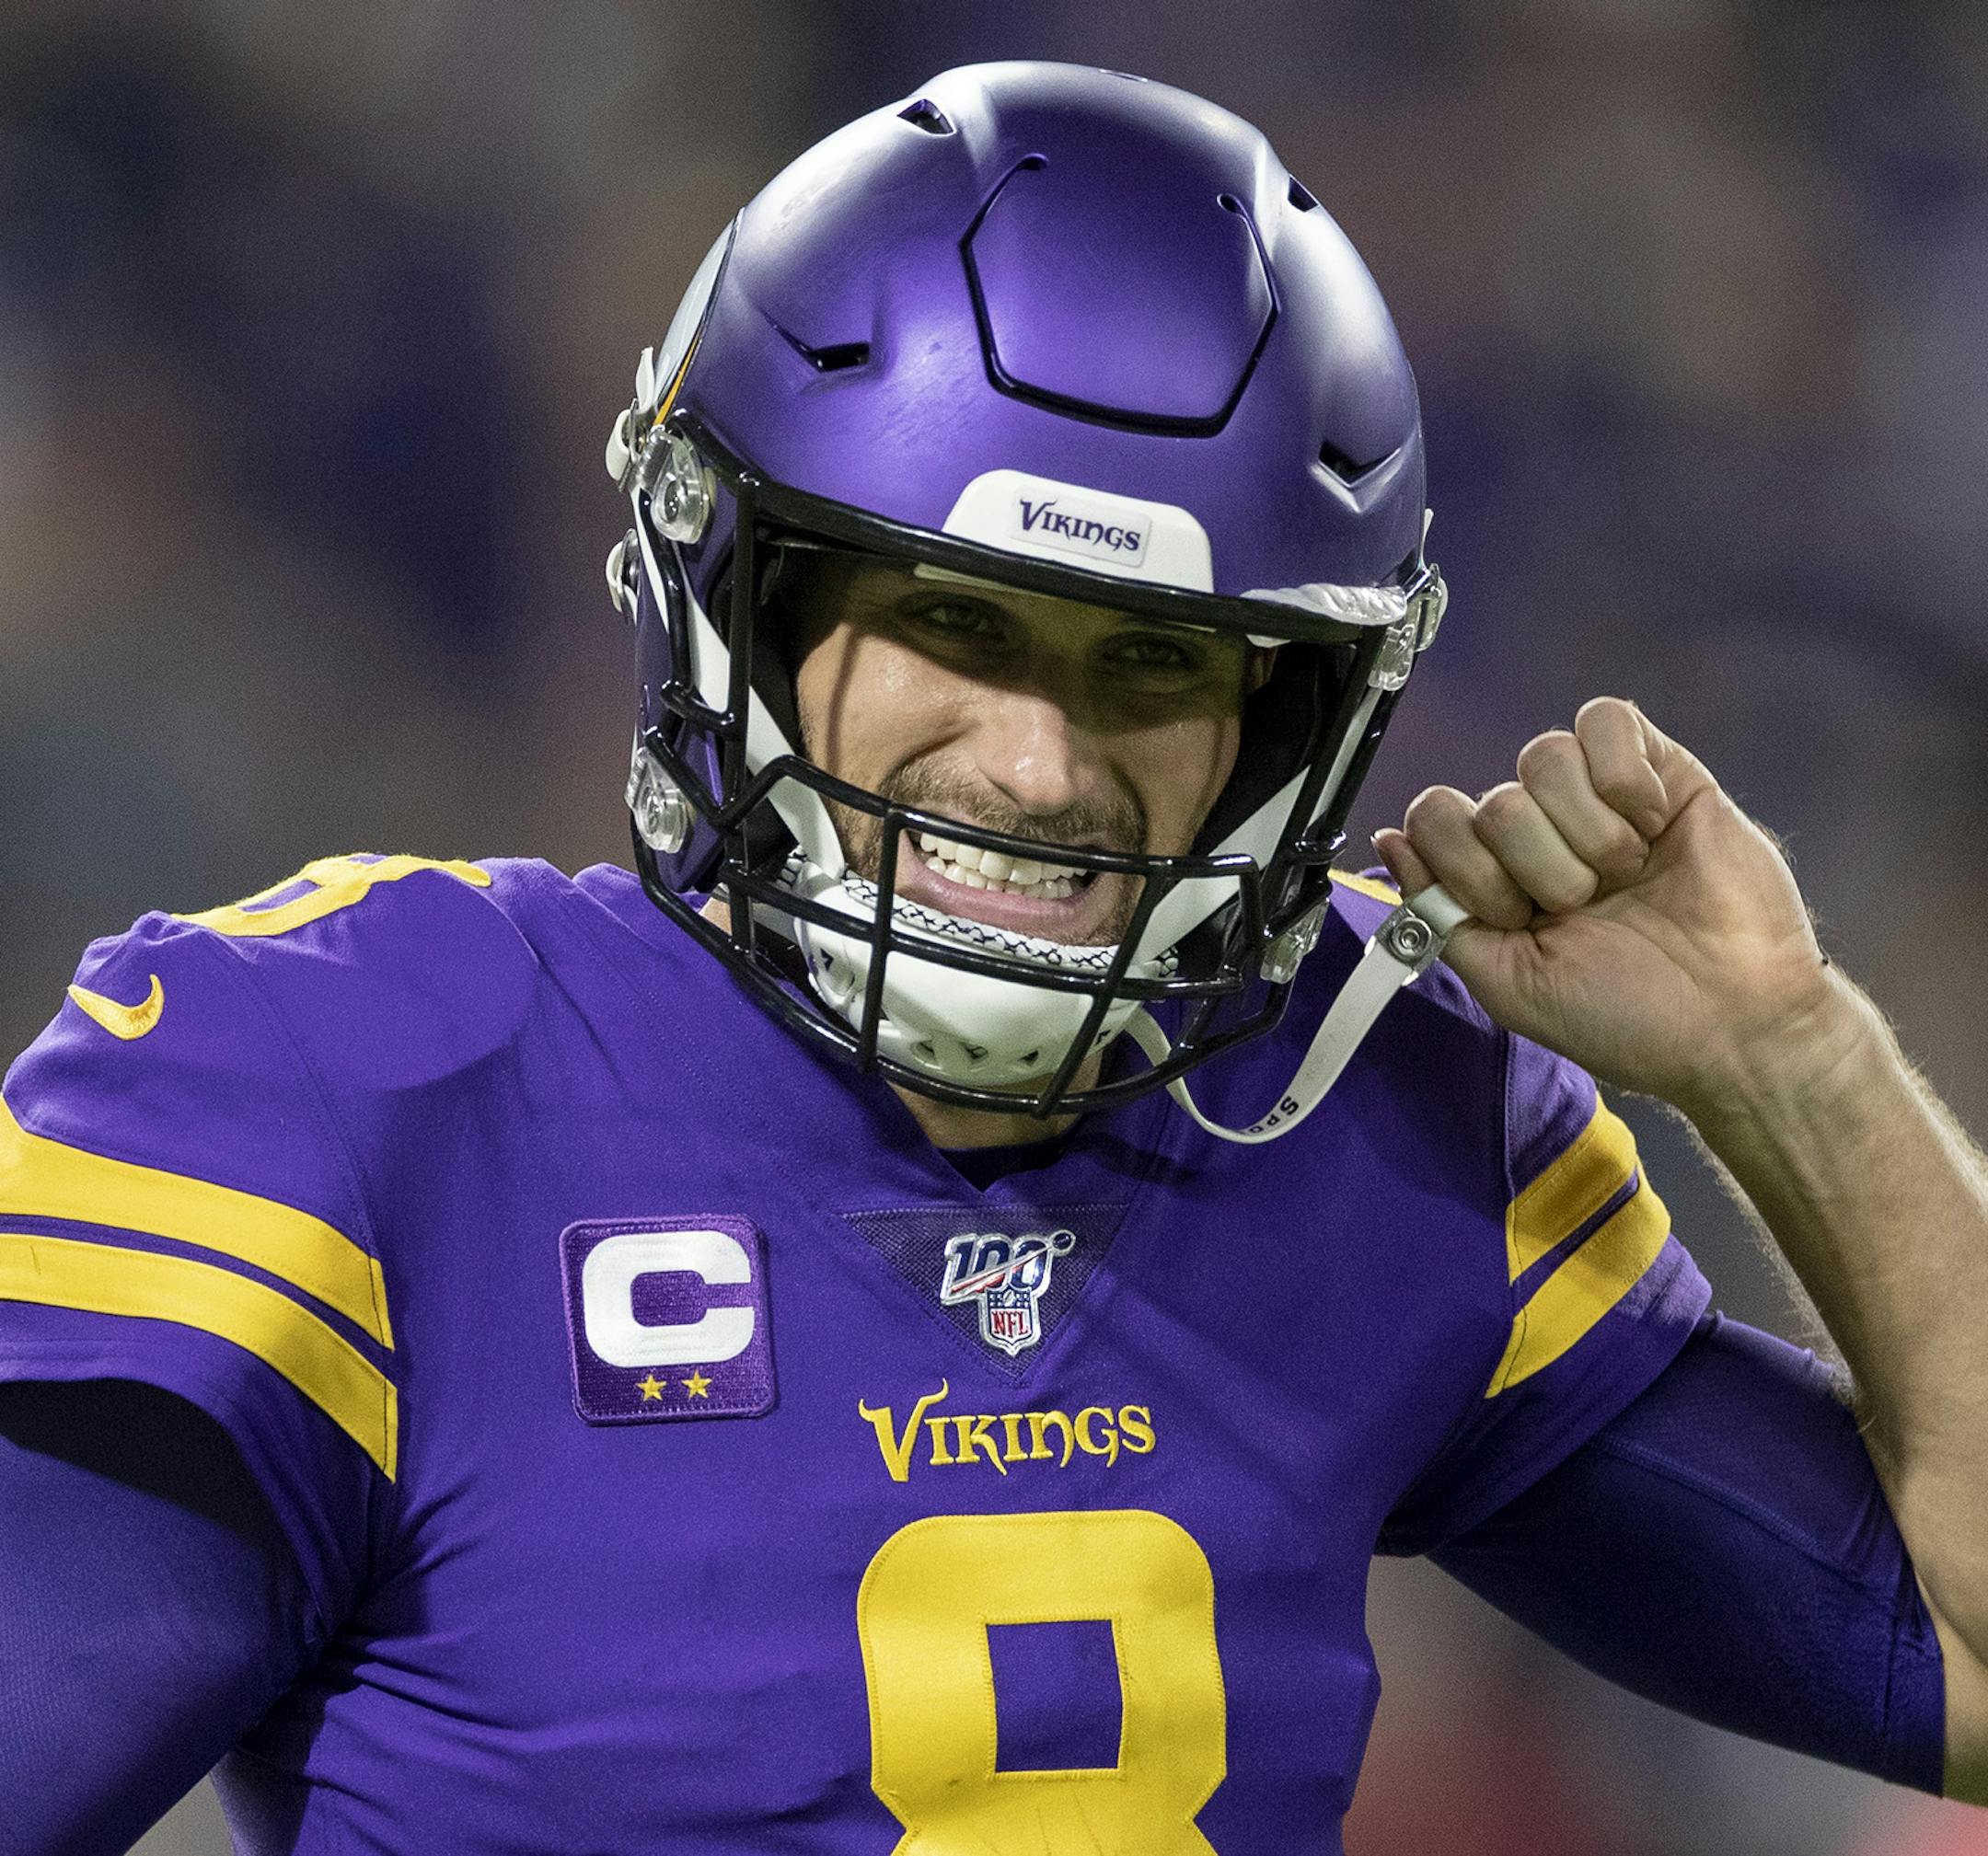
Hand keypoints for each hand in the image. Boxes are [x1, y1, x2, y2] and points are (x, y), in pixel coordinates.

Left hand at [1371, 698, 1846, 1114]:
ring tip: (1626, 875)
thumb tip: (1390, 839)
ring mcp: (1597, 799)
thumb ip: (1439, 912)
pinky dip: (1622, 777)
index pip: (1433, 819)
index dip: (1467, 867)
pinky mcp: (1659, 770)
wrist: (1733, 1023)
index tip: (1515, 916)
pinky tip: (1649, 824)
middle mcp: (1539, 834)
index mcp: (1495, 880)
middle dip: (1538, 867)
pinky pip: (1604, 721)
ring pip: (1542, 757)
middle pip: (1493, 798)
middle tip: (1587, 906)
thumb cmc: (1629, 1017)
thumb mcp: (1509, 985)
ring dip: (1585, 832)